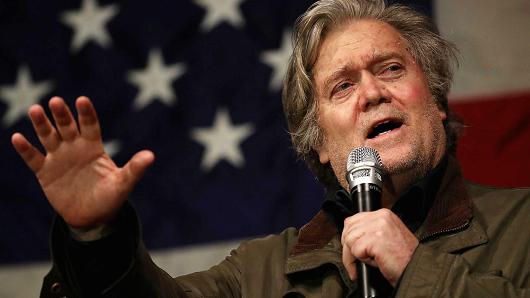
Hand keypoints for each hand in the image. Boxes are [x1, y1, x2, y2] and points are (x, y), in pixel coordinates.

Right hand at [11, 96, 153, 228]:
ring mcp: (58, 158)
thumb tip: (151, 156)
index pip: (90, 125)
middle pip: (67, 126)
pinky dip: (25, 149)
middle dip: (62, 114)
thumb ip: (134, 169)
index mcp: (94, 147)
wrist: (92, 217)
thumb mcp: (123, 183)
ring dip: (41, 124)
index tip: (82, 100)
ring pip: (48, 136)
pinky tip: (17, 138)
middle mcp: (75, 147)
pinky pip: (33, 158)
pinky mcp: (45, 172)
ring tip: (35, 110)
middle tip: (56, 102)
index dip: (86, 113)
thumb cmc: (110, 198)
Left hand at [341, 208, 418, 285]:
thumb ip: (369, 229)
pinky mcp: (376, 239)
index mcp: (384, 214)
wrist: (418, 269)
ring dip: (355, 255)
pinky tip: (375, 261)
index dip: (349, 238)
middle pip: (348, 230)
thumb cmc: (403, 257)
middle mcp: (381, 217)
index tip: (352, 250)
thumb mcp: (386, 236)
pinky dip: (361, 260)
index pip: (352, 220)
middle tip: (358, 260)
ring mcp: (379, 227)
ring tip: (371, 260)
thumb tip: (348, 232)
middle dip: (349, 248)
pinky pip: (355, 250)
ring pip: (349, 240)